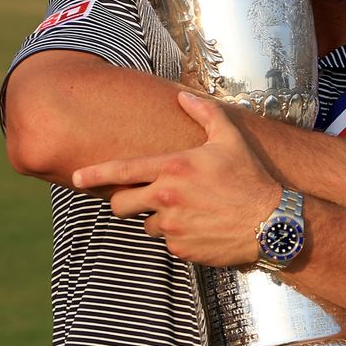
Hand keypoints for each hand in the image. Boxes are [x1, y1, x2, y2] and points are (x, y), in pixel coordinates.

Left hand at [72, 91, 281, 266]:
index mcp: (174, 168)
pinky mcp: (181, 249)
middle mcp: (167, 197)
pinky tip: (201, 227)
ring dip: (158, 219)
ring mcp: (173, 226)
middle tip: (139, 199)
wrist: (270, 222)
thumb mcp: (230, 138)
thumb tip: (183, 96)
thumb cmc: (250, 176)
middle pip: (122, 204)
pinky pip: (168, 243)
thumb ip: (204, 113)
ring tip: (188, 211)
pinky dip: (178, 236)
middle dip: (124, 202)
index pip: (122, 171)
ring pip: (146, 225)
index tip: (75, 178)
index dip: (95, 174)